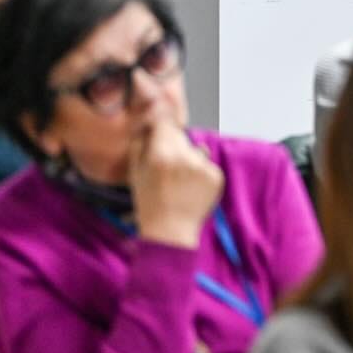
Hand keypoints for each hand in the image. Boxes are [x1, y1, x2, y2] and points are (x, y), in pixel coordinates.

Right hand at [129, 116, 223, 248]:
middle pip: (181, 136)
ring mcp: (203, 167)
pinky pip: (208, 165)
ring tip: (179, 181)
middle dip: (174, 145)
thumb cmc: (149, 203)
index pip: (166, 123)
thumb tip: (149, 120)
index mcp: (161, 155)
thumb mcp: (136, 172)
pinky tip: (191, 189)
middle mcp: (184, 157)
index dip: (163, 124)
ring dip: (190, 159)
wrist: (170, 231)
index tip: (162, 127)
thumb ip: (141, 142)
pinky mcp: (217, 176)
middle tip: (168, 167)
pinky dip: (201, 173)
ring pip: (196, 150)